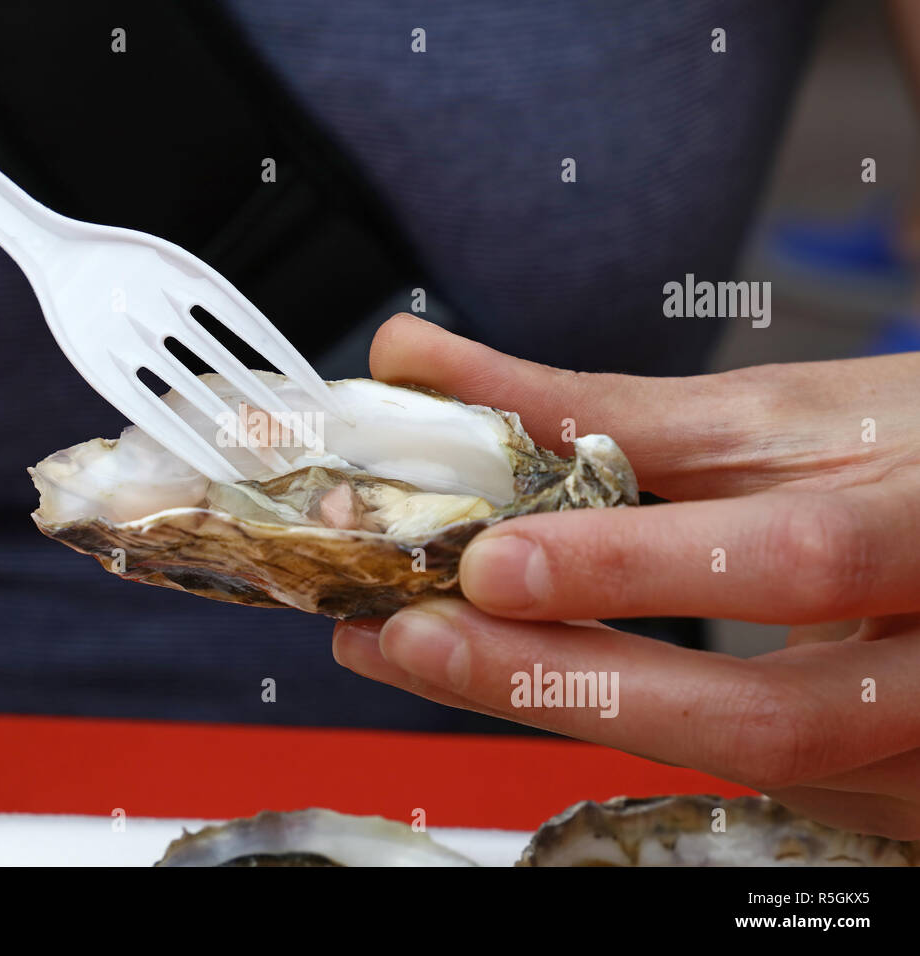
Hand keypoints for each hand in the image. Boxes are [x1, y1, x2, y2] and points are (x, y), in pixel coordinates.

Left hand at [334, 314, 919, 838]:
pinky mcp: (874, 791)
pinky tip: (512, 678)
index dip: (637, 568)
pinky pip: (725, 773)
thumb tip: (420, 364)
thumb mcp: (774, 416)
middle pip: (763, 718)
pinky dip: (603, 722)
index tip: (490, 560)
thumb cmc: (904, 456)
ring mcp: (917, 751)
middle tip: (411, 637)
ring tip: (422, 654)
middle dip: (563, 683)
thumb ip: (598, 409)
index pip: (799, 560)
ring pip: (732, 765)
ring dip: (555, 710)